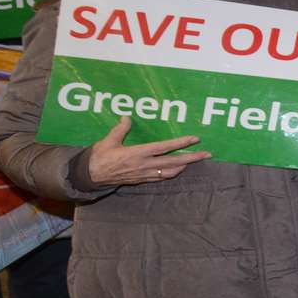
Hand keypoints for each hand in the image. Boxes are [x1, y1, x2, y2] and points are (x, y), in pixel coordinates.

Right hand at [85, 116, 211, 186]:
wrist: (89, 176)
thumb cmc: (99, 157)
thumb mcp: (108, 140)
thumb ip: (120, 129)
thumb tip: (127, 117)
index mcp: (138, 153)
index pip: (164, 148)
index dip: (180, 144)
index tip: (194, 139)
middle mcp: (144, 165)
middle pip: (174, 162)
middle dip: (192, 158)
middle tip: (207, 154)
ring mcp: (144, 174)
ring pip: (170, 172)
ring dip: (184, 166)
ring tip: (195, 160)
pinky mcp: (141, 180)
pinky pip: (160, 178)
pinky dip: (172, 173)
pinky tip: (177, 169)